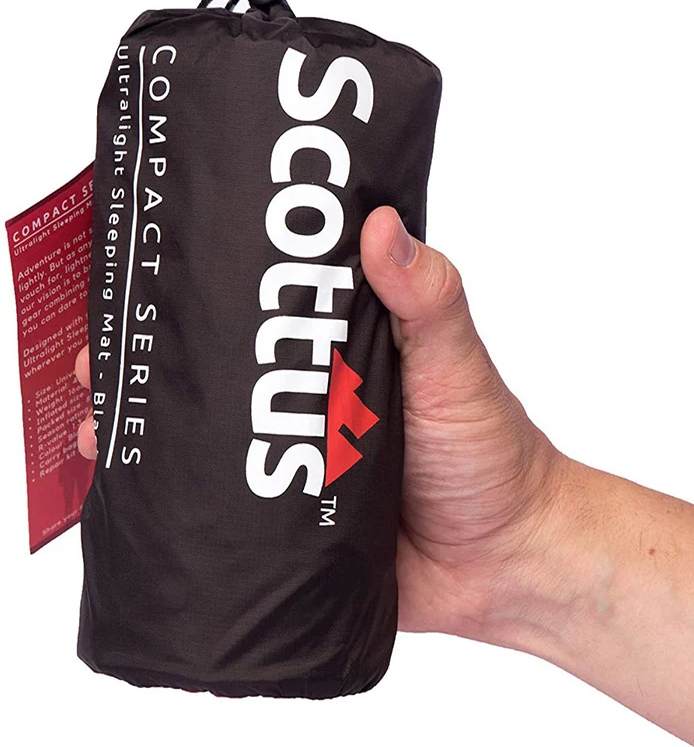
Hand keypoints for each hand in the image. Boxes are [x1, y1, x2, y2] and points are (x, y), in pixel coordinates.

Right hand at [74, 206, 562, 634]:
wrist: (505, 563)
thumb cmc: (490, 456)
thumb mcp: (458, 366)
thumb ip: (428, 301)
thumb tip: (380, 224)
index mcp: (344, 348)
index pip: (265, 300)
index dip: (207, 279)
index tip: (150, 258)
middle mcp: (310, 396)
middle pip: (218, 368)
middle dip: (153, 355)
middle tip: (96, 347)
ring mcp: (292, 459)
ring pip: (204, 435)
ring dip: (148, 424)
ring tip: (95, 415)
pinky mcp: (286, 522)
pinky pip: (217, 506)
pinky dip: (169, 496)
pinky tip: (125, 487)